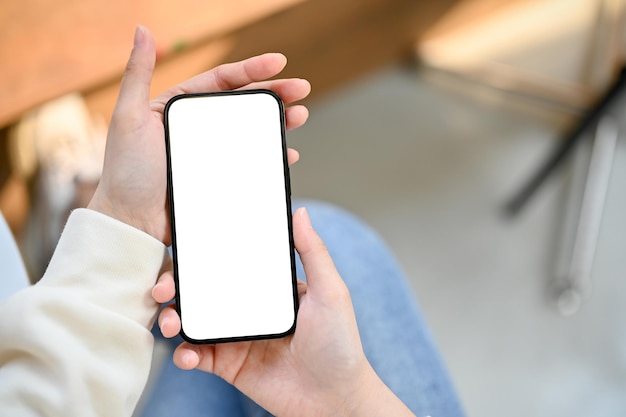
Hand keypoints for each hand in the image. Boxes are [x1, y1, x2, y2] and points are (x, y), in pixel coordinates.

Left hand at [88, 26, 309, 243]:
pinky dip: (270, 154)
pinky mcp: (220, 176)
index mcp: (179, 107)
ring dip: (277, 121)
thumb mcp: (129, 117)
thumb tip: (143, 30)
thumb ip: (138, 73)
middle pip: (243, 103)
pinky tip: (287, 151)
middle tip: (302, 89)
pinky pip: (251, 160)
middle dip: (274, 93)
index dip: (251, 69)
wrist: (132, 222)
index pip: (221, 81)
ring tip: (300, 116)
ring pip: (251, 130)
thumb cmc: (126, 171)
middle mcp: (198, 127)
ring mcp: (211, 152)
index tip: (279, 62)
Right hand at [154, 208, 415, 416]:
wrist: (335, 398)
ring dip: (173, 318)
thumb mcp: (330, 291)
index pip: (229, 264)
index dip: (201, 257)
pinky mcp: (229, 366)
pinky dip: (184, 354)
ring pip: (192, 322)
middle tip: (161, 288)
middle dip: (174, 286)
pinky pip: (197, 356)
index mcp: (266, 288)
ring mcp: (235, 338)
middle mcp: (247, 309)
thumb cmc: (339, 343)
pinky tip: (187, 354)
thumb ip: (313, 252)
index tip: (180, 246)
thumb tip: (299, 213)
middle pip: (201, 291)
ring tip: (171, 323)